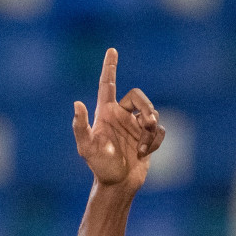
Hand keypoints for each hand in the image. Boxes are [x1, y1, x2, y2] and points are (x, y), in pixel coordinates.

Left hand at [72, 48, 164, 191]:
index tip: (111, 50)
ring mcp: (134, 126)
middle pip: (138, 96)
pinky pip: (159, 130)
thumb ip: (80, 126)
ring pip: (152, 114)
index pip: (107, 85)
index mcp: (105, 114)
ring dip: (149, 130)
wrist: (117, 184)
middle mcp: (120, 116)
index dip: (109, 67)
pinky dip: (154, 141)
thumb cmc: (99, 167)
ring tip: (141, 148)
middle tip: (146, 123)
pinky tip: (144, 153)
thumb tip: (76, 103)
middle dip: (146, 107)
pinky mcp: (147, 137)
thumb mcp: (86, 148)